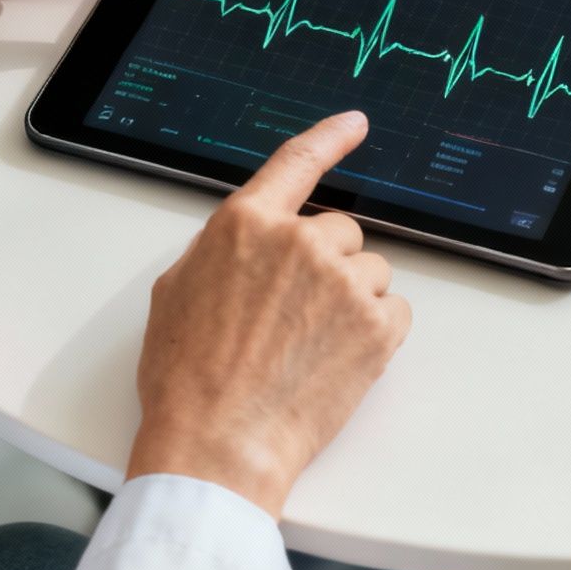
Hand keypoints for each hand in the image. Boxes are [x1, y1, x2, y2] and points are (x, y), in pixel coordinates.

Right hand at [125, 112, 410, 517]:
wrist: (218, 444)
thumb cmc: (187, 379)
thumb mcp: (176, 293)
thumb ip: (221, 252)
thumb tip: (248, 248)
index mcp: (246, 224)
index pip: (298, 161)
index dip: (331, 138)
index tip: (355, 125)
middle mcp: (300, 242)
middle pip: (339, 232)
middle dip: (324, 266)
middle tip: (292, 318)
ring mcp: (343, 282)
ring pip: (369, 273)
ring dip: (350, 302)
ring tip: (308, 348)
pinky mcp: (377, 326)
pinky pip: (393, 311)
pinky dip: (374, 334)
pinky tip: (334, 361)